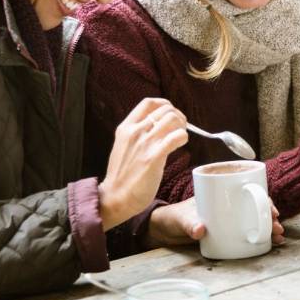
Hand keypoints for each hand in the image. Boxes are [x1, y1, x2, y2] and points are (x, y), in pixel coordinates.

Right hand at [99, 98, 187, 230]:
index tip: (171, 113)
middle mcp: (134, 131)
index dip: (165, 105)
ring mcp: (144, 144)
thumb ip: (137, 133)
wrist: (116, 196)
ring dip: (182, 126)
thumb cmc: (122, 174)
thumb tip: (158, 126)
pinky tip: (181, 144)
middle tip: (180, 128)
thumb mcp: (124, 145)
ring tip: (180, 137)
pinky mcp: (153, 157)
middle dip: (178, 116)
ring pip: (172, 119)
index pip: (149, 103)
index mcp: (126, 127)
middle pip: (165, 109)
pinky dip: (183, 137)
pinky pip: (176, 137)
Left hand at [145, 198, 284, 247]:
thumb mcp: (181, 219)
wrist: (165, 231)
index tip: (271, 209)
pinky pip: (247, 231)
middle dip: (269, 214)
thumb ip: (189, 224)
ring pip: (254, 218)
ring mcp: (228, 217)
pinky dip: (260, 236)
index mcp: (219, 192)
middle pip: (255, 204)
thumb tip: (199, 230)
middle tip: (276, 226)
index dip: (262, 197)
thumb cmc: (173, 218)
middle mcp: (227, 203)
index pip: (246, 190)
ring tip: (278, 237)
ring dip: (268, 226)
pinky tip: (271, 243)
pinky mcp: (227, 232)